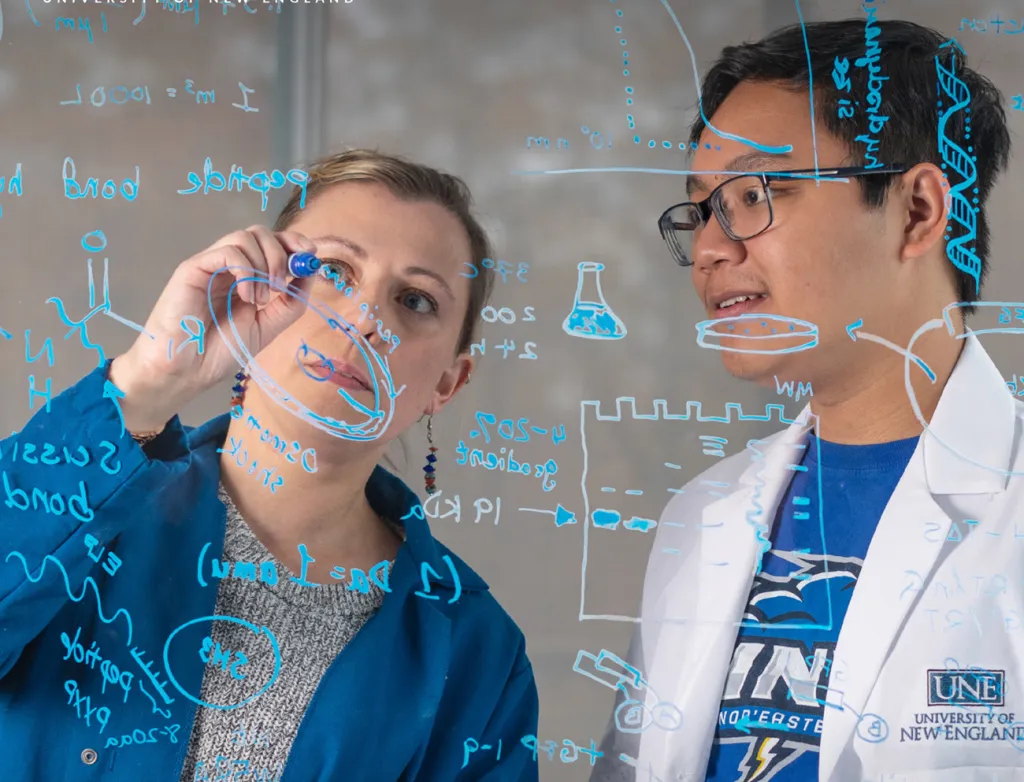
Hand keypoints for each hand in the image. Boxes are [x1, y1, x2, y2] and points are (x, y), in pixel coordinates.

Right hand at [109, 226, 316, 428]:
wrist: (186, 370)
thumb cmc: (220, 351)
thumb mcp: (267, 327)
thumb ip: (290, 303)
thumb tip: (309, 273)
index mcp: (246, 276)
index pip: (271, 243)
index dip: (293, 242)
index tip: (311, 254)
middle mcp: (228, 266)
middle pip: (260, 232)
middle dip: (282, 251)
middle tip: (283, 284)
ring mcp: (211, 265)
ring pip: (245, 236)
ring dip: (265, 264)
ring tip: (263, 298)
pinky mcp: (193, 268)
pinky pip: (228, 251)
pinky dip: (247, 270)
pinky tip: (247, 297)